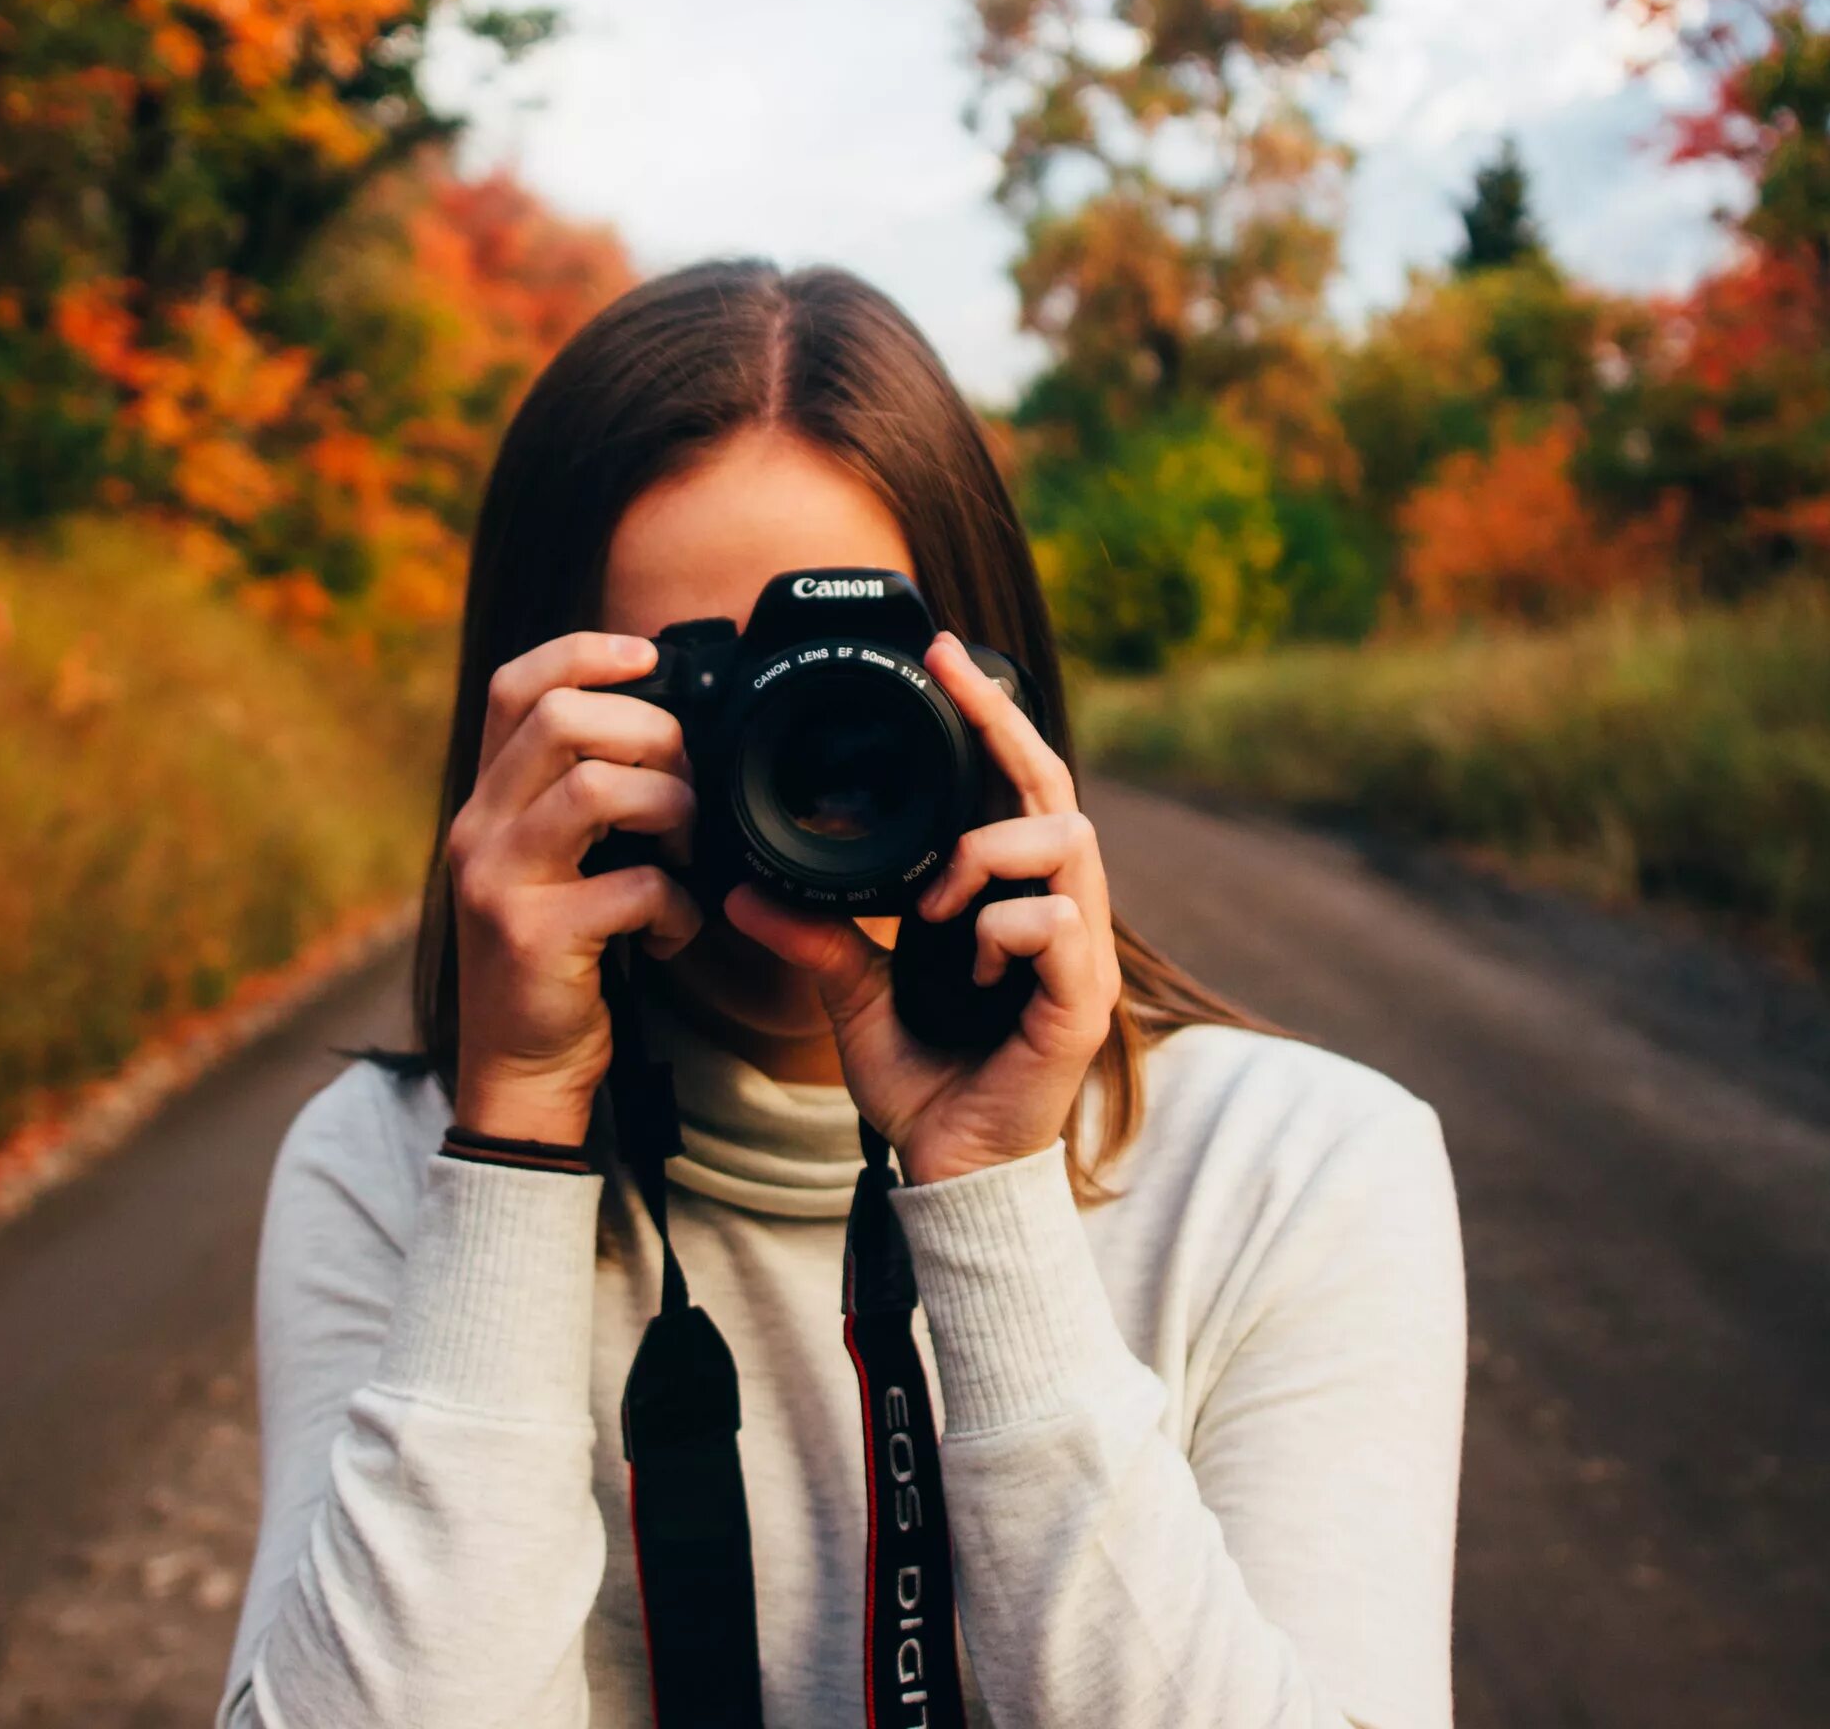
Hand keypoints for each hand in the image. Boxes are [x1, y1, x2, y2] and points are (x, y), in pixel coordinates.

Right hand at [448, 632, 702, 1146]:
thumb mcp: (551, 864)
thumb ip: (581, 798)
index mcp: (487, 801)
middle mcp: (479, 829)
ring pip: (600, 789)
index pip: (514, 686)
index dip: (583, 653)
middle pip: (561, 718)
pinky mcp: (535, 937)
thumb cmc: (556, 959)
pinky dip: (676, 906)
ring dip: (671, 809)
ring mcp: (501, 882)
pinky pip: (634, 886)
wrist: (519, 1070)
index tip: (648, 655)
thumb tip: (670, 731)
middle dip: (652, 735)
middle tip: (684, 786)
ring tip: (685, 851)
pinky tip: (672, 932)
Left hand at [725, 633, 1120, 1185]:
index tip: (942, 655)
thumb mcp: (852, 994)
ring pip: (1065, 843)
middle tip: (952, 677)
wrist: (947, 1174)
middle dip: (1005, 726)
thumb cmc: (921, 1083)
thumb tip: (745, 889)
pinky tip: (962, 968)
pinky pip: (1055, 925)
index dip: (989, 716)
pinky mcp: (1083, 1003)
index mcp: (1008, 901)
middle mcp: (1055, 915)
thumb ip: (817, 936)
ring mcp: (1079, 956)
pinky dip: (998, 930)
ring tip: (933, 907)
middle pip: (1055, 789)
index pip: (1013, 787)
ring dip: (988, 856)